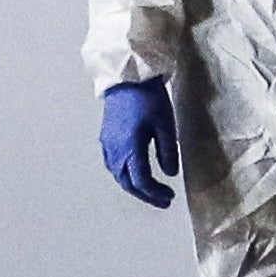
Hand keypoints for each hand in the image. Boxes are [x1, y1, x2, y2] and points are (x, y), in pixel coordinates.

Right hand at [98, 77, 178, 206]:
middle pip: (127, 182)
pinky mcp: (106, 136)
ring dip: (133, 186)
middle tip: (162, 200)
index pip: (141, 181)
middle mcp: (114, 150)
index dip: (155, 193)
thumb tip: (170, 174)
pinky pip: (112, 164)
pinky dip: (123, 174)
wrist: (128, 76)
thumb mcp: (165, 124)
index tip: (169, 197)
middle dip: (144, 194)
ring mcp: (107, 143)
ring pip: (117, 175)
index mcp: (129, 148)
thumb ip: (167, 152)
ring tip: (149, 189)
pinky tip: (132, 171)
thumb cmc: (148, 97)